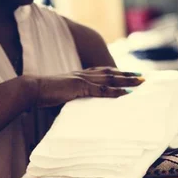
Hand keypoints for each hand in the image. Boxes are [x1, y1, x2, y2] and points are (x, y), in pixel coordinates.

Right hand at [28, 67, 144, 107]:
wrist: (33, 89)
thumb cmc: (45, 94)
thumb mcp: (63, 94)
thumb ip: (74, 96)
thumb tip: (79, 105)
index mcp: (80, 75)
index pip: (103, 72)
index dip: (117, 72)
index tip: (130, 74)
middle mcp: (84, 74)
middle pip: (111, 73)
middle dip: (128, 74)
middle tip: (143, 76)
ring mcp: (83, 79)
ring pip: (110, 79)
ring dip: (127, 80)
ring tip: (141, 82)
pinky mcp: (80, 87)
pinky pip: (101, 90)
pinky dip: (115, 92)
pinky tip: (126, 93)